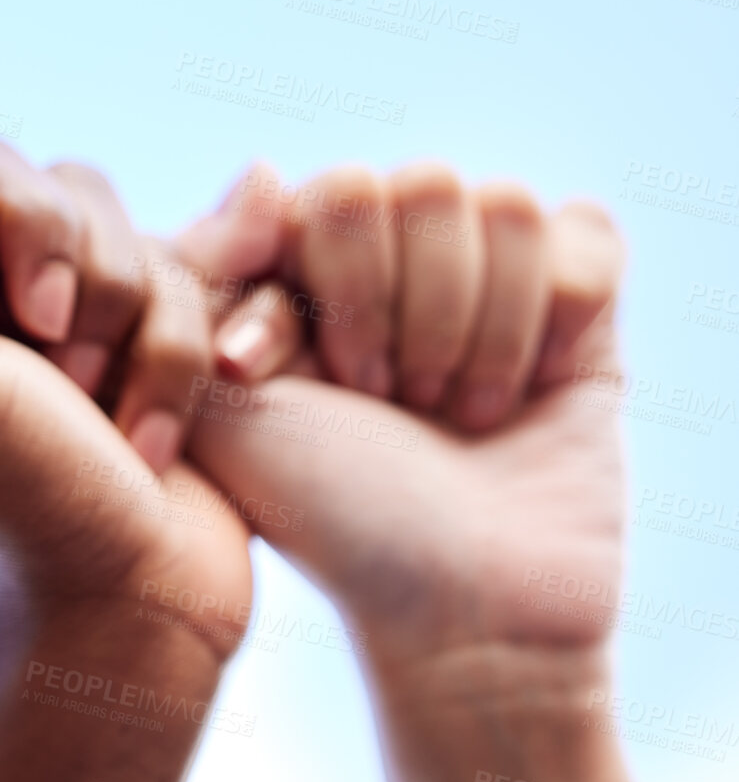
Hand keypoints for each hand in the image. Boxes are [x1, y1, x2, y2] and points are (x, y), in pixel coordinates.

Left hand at [0, 139, 250, 641]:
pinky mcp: (147, 340)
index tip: (3, 327)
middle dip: (81, 280)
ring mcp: (67, 315)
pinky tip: (147, 443)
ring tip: (102, 419)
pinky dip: (178, 363)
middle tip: (59, 376)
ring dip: (133, 331)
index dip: (8, 228)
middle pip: (58, 184)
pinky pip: (191, 278)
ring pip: (131, 232)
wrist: (127, 601)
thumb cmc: (9, 489)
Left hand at [180, 164, 669, 781]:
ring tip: (449, 409)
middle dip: (397, 309)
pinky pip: (579, 235)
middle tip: (386, 400)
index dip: (320, 291)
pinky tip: (522, 392)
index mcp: (303, 271)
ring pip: (498, 206)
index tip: (292, 380)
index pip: (322, 194)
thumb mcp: (215, 401)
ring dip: (469, 327)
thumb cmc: (328, 515)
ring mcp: (488, 280)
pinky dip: (549, 318)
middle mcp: (394, 265)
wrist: (458, 613)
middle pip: (414, 183)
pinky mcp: (580, 306)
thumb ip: (201, 275)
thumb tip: (265, 168)